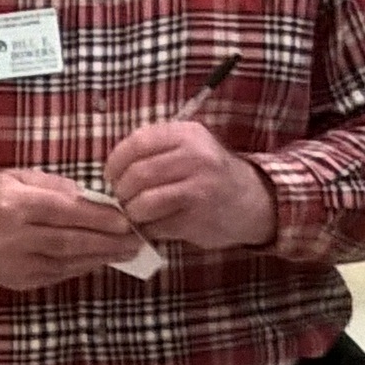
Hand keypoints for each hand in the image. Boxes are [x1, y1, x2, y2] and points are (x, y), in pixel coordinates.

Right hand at [0, 170, 148, 291]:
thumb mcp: (17, 178)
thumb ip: (54, 186)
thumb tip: (91, 199)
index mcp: (15, 206)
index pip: (65, 213)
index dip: (98, 218)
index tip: (126, 219)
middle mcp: (16, 238)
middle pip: (71, 241)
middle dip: (108, 241)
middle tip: (136, 239)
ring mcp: (18, 264)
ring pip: (69, 261)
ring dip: (101, 257)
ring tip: (128, 251)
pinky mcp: (21, 282)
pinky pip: (59, 274)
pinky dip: (83, 266)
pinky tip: (101, 259)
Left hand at [105, 120, 273, 249]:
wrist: (254, 201)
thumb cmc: (211, 175)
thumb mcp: (190, 147)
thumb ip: (156, 150)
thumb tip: (112, 170)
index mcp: (187, 135)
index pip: (136, 143)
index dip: (115, 162)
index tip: (111, 176)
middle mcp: (195, 157)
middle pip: (137, 175)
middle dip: (122, 191)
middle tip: (122, 200)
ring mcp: (198, 189)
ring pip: (144, 202)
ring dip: (132, 212)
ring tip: (135, 214)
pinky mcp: (198, 218)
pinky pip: (158, 225)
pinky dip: (148, 229)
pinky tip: (152, 227)